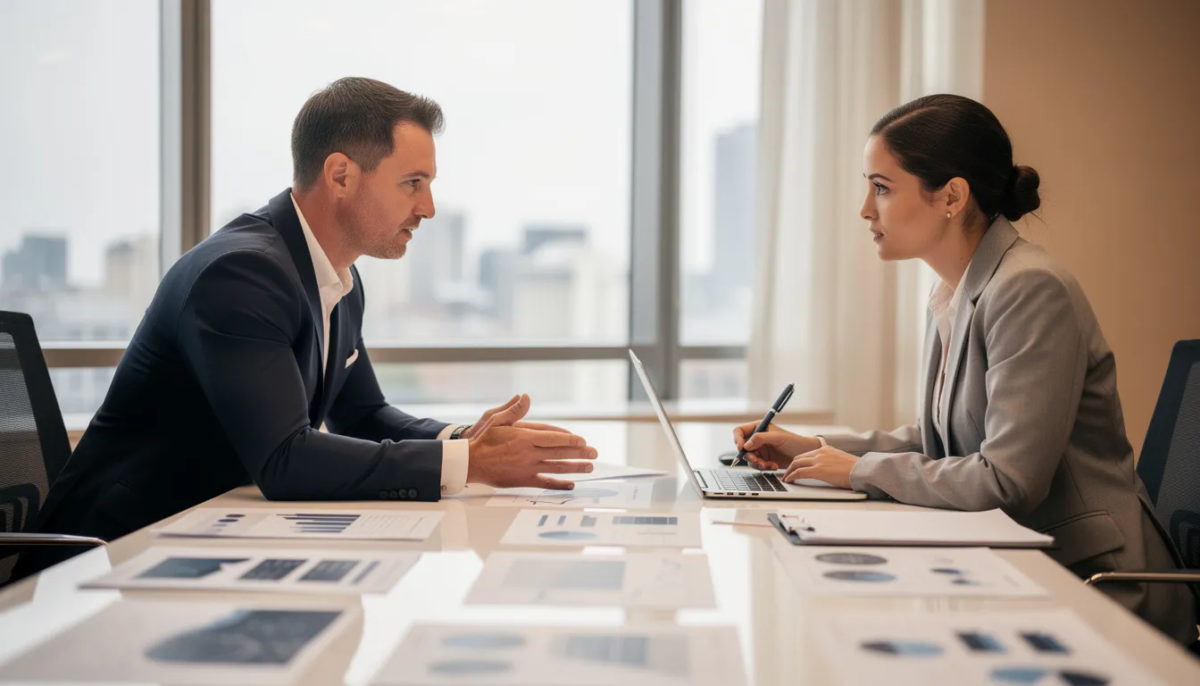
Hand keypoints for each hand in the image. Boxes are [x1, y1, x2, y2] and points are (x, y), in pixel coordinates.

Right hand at [465, 394, 597, 489]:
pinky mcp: (524, 480)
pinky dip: (559, 484)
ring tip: (590, 467)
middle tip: (595, 453)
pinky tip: (571, 484)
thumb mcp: (497, 420)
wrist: (471, 463)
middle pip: (560, 452)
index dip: (571, 439)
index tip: (583, 441)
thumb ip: (515, 410)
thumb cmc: (484, 440)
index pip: (554, 437)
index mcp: (525, 437)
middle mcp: (529, 452)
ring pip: (557, 467)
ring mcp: (528, 467)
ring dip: (575, 467)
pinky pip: (546, 483)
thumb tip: (526, 397)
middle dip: (580, 453)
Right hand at [733, 422, 820, 469]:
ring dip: (758, 463)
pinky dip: (764, 467)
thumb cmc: (794, 442)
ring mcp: (760, 449)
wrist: (805, 455)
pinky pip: (757, 465)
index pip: (740, 431)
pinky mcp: (764, 459)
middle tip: (757, 461)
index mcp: (759, 427)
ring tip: (769, 465)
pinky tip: (774, 466)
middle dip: (749, 456)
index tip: (741, 448)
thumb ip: (761, 438)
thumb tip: (746, 445)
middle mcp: (757, 438)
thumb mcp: (778, 437)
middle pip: (742, 447)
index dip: (738, 439)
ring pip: (749, 458)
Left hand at [782, 445, 859, 488]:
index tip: (795, 466)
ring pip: (796, 464)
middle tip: (787, 472)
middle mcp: (821, 452)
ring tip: (785, 478)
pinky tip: (789, 480)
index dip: (798, 461)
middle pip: (799, 457)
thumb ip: (831, 462)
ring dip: (789, 471)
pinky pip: (799, 472)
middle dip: (791, 465)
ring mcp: (818, 460)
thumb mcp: (841, 461)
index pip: (807, 454)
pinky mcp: (818, 470)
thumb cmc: (856, 469)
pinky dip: (792, 476)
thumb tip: (828, 470)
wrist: (862, 470)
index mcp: (826, 449)